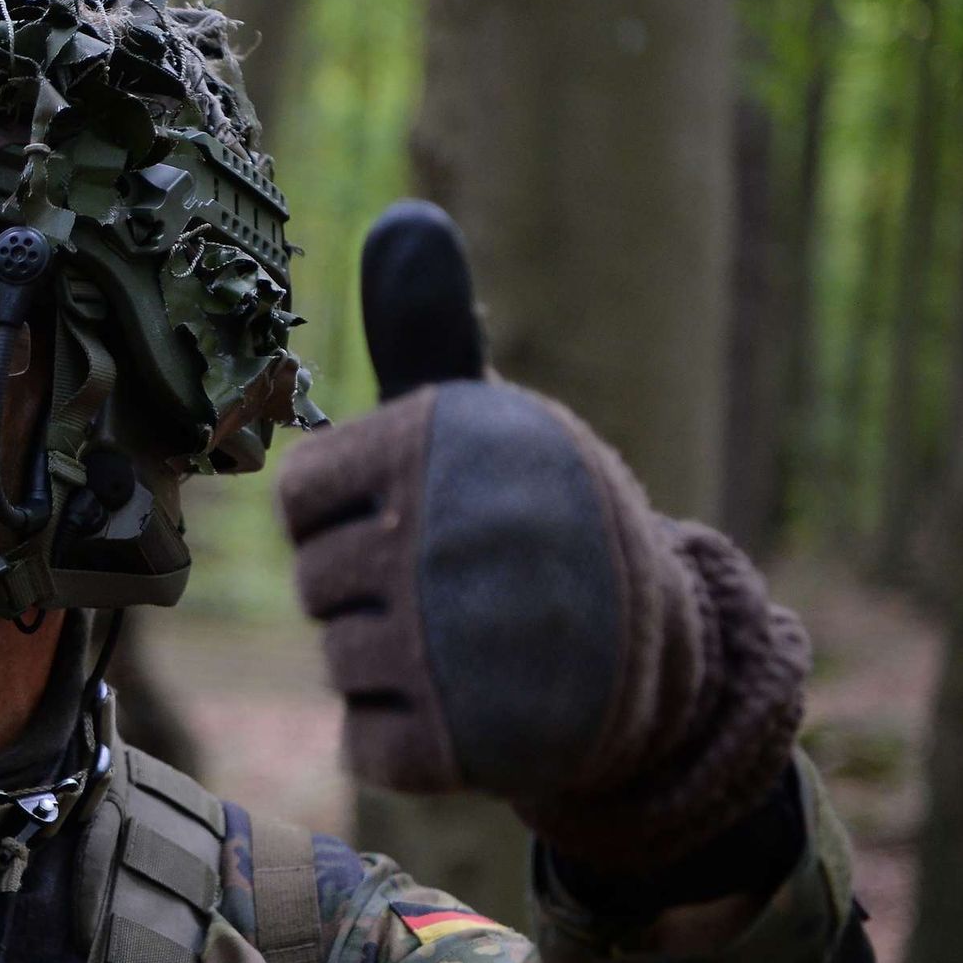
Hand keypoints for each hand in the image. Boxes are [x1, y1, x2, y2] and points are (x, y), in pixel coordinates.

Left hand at [276, 201, 809, 869]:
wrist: (662, 655)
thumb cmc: (541, 521)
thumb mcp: (491, 420)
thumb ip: (427, 333)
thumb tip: (403, 217)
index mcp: (435, 446)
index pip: (300, 493)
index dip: (346, 513)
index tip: (415, 514)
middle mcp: (437, 539)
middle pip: (315, 581)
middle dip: (373, 590)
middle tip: (462, 586)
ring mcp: (445, 648)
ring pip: (339, 660)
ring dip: (392, 662)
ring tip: (475, 641)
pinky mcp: (456, 745)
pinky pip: (367, 742)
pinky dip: (406, 737)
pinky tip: (470, 706)